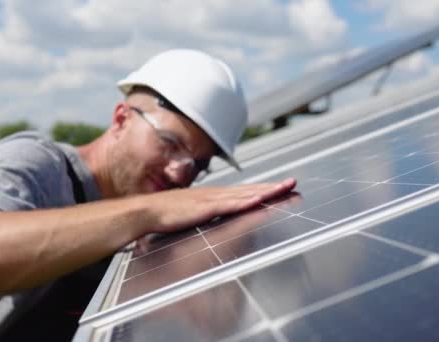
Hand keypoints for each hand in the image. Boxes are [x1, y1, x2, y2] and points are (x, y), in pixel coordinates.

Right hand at [133, 178, 295, 234]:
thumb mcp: (190, 214)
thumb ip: (204, 215)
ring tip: (283, 188)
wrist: (146, 212)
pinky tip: (257, 199)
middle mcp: (215, 194)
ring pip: (244, 194)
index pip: (243, 192)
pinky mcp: (203, 208)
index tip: (280, 188)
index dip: (263, 189)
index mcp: (212, 196)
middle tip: (293, 183)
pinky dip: (244, 201)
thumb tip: (213, 218)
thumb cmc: (164, 215)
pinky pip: (228, 205)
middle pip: (249, 189)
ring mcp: (210, 199)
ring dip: (265, 191)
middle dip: (272, 186)